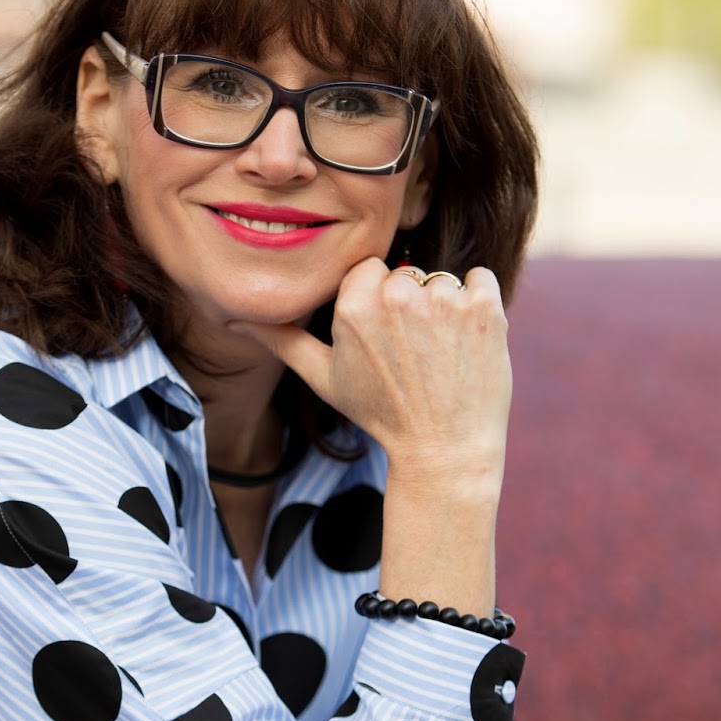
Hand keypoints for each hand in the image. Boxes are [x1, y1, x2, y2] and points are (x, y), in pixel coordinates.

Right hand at [231, 259, 511, 483]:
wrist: (444, 450)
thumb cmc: (380, 414)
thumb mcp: (324, 378)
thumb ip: (282, 340)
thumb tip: (234, 321)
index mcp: (354, 306)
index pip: (367, 270)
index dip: (376, 302)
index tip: (384, 338)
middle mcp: (398, 295)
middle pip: (404, 272)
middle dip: (409, 304)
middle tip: (412, 353)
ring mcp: (444, 299)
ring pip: (441, 278)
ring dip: (443, 307)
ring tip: (439, 353)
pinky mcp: (485, 307)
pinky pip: (480, 278)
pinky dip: (478, 303)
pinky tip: (466, 342)